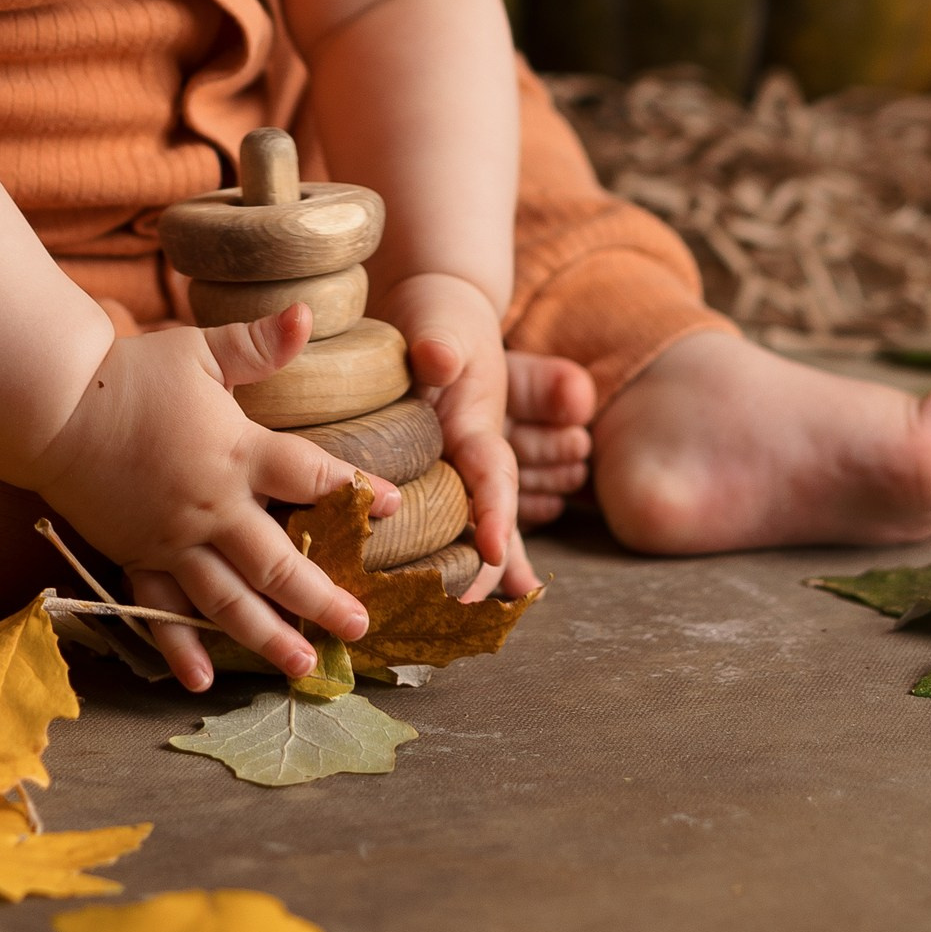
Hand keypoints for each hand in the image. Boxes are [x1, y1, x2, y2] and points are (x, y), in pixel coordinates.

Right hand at [31, 306, 399, 691]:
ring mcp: (173, 540)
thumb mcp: (200, 351)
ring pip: (227, 601)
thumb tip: (309, 313)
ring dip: (267, 636)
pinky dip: (180, 647)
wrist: (54, 406)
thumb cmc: (132, 373)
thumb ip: (257, 343)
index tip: (391, 508)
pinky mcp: (136, 556)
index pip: (309, 477)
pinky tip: (202, 679)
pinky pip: (161, 608)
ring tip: (303, 666)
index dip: (353, 492)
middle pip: (277, 564)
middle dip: (321, 598)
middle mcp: (212, 507)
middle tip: (359, 627)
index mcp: (236, 453)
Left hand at [376, 272, 538, 599]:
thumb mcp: (439, 319)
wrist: (440, 309)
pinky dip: (451, 558)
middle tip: (475, 611)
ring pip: (471, 528)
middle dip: (489, 565)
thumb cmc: (439, 313)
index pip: (491, 476)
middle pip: (490, 518)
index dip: (495, 514)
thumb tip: (438, 359)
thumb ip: (440, 340)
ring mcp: (458, 468)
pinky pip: (445, 521)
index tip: (490, 550)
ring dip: (476, 573)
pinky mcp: (435, 473)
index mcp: (478, 425)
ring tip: (470, 622)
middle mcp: (473, 456)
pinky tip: (446, 600)